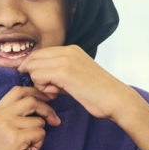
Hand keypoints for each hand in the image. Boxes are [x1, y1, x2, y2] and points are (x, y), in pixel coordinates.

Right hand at [0, 86, 60, 149]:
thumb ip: (12, 116)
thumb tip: (39, 103)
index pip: (17, 91)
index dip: (35, 92)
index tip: (47, 99)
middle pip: (31, 100)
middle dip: (47, 109)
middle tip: (54, 120)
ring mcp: (6, 126)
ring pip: (38, 120)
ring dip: (40, 134)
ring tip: (28, 146)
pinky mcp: (16, 138)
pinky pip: (40, 133)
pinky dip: (38, 144)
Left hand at [18, 45, 148, 149]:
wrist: (116, 99)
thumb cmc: (97, 93)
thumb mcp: (75, 77)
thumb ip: (56, 74)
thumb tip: (36, 76)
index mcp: (71, 49)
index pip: (40, 53)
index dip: (34, 68)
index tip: (41, 83)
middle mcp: (67, 50)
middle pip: (33, 57)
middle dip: (34, 75)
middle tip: (47, 89)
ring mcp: (66, 59)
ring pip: (32, 66)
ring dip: (38, 83)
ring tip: (53, 92)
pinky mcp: (64, 72)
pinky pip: (37, 76)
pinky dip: (41, 87)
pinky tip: (54, 94)